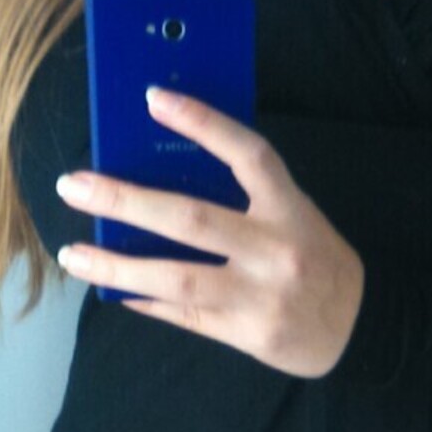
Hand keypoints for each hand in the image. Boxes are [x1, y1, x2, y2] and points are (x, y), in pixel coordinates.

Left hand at [54, 88, 364, 378]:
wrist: (358, 327)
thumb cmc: (313, 258)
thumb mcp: (293, 215)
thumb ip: (242, 197)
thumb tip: (160, 173)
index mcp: (290, 208)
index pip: (249, 154)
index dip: (204, 123)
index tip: (154, 98)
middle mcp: (276, 249)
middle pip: (192, 219)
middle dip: (126, 200)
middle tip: (74, 184)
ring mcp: (260, 295)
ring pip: (176, 276)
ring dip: (117, 265)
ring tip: (73, 254)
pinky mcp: (246, 333)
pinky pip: (183, 314)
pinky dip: (142, 299)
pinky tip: (111, 289)